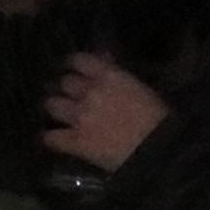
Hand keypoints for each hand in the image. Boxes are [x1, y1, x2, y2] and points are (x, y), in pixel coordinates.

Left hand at [43, 53, 167, 170]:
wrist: (158, 149)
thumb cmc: (159, 118)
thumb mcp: (142, 88)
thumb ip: (118, 75)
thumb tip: (104, 59)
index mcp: (109, 77)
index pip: (79, 60)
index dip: (73, 63)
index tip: (72, 67)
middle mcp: (89, 93)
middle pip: (64, 82)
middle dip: (65, 88)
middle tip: (68, 94)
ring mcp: (78, 117)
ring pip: (52, 105)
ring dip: (55, 108)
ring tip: (58, 113)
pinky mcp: (75, 141)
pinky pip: (51, 137)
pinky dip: (50, 138)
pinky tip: (51, 138)